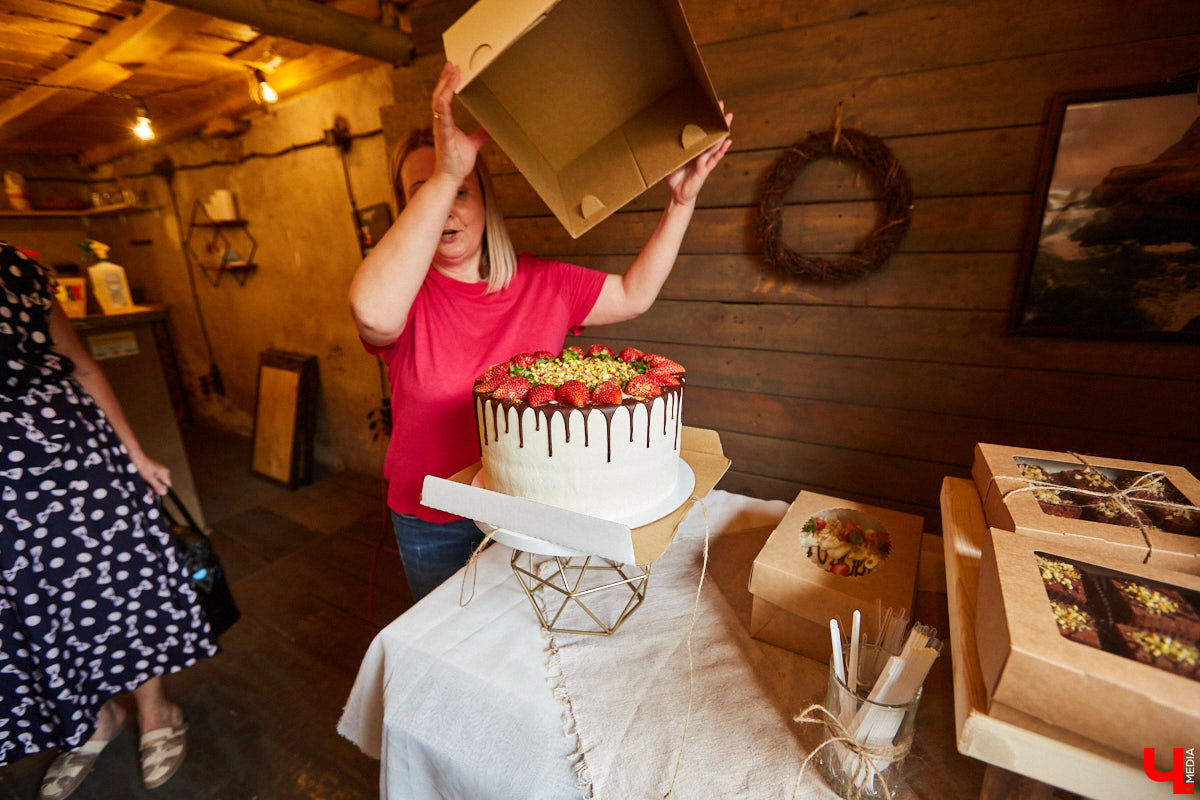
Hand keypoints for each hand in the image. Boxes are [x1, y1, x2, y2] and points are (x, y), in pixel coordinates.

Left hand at [130, 451, 170, 495]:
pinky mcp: (154, 472)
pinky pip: (153, 480)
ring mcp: (159, 472)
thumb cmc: (142, 466)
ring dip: (150, 484)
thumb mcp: (150, 478)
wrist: (136, 458)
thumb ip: (157, 485)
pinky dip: (149, 481)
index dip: (161, 490)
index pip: (168, 486)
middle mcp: (164, 472)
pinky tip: (144, 479)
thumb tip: (164, 493)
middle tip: (147, 485)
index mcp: (165, 473)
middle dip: (155, 487)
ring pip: (157, 483)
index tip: (154, 490)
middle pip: (162, 485)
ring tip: (144, 481)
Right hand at [431, 62, 490, 184]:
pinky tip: (444, 98)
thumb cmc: (457, 162)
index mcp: (446, 122)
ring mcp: (441, 129)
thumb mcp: (473, 144)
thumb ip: (480, 135)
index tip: (453, 68)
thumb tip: (490, 128)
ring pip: (439, 103)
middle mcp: (441, 122)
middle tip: (452, 64)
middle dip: (445, 79)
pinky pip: (441, 121)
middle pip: (440, 94)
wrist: (450, 179)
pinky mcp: (444, 138)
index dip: (447, 82)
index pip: (444, 96)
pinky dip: (442, 109)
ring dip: (445, 87)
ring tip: (452, 73)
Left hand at [665, 104, 732, 207]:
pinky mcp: (705, 169)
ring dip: (722, 130)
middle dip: (716, 118)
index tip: (705, 105)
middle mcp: (700, 152)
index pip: (698, 130)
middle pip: (710, 132)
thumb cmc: (674, 177)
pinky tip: (728, 142)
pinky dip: (721, 150)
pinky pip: (715, 158)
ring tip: (728, 118)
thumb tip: (650, 138)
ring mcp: (705, 159)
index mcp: (691, 148)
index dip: (702, 118)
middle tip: (720, 104)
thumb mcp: (666, 160)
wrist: (677, 195)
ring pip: (715, 142)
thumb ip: (663, 150)